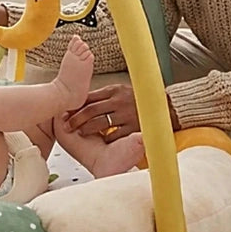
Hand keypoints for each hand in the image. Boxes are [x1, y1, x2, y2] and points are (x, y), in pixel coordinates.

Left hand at [62, 83, 180, 140]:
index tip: (65, 111)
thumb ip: (104, 95)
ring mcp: (126, 114)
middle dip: (76, 118)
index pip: (90, 97)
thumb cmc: (138, 99)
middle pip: (91, 110)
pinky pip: (114, 135)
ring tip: (79, 132)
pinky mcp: (133, 127)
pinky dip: (105, 138)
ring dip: (87, 129)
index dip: (76, 105)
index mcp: (114, 90)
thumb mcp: (121, 91)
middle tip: (66, 125)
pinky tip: (99, 141)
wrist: (165, 107)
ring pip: (100, 123)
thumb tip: (82, 100)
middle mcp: (119, 101)